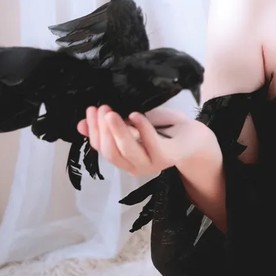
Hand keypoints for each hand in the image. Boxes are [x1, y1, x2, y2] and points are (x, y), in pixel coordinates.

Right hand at [78, 105, 215, 177]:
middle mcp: (135, 166)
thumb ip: (110, 127)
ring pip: (127, 150)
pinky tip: (136, 115)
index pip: (101, 148)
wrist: (195, 138)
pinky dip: (142, 128)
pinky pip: (151, 144)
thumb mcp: (133, 125)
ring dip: (117, 130)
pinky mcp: (167, 156)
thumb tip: (80, 125)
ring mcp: (151, 163)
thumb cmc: (163, 130)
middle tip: (102, 109)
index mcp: (124, 159)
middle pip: (111, 151)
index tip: (91, 110)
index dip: (93, 130)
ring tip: (112, 113)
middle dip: (102, 130)